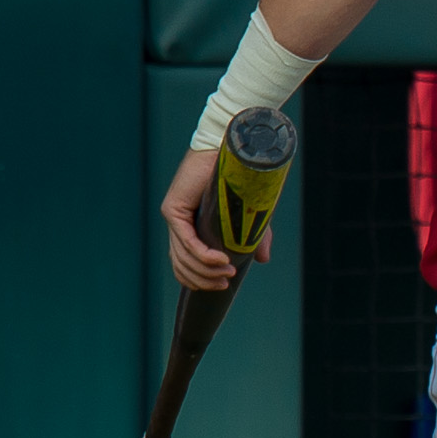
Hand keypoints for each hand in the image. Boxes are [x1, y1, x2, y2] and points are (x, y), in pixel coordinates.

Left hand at [162, 148, 269, 289]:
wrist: (233, 151)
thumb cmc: (241, 179)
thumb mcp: (250, 215)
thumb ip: (253, 237)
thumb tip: (263, 260)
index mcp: (191, 227)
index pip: (185, 263)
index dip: (200, 280)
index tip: (223, 286)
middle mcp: (178, 224)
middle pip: (182, 264)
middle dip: (203, 279)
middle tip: (225, 283)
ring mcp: (174, 217)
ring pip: (182, 256)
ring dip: (205, 270)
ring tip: (227, 272)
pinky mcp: (173, 209)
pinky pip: (186, 240)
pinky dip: (203, 254)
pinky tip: (220, 260)